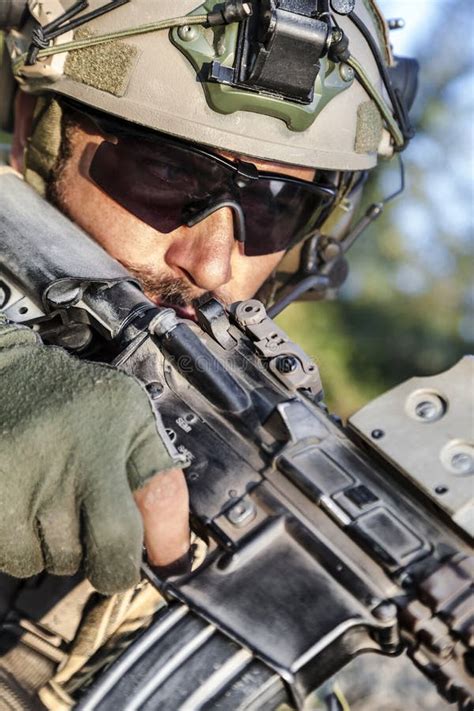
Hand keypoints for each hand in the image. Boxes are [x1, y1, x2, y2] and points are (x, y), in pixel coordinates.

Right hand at [0, 315, 188, 593]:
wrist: (6, 375)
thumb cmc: (79, 403)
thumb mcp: (135, 425)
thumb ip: (161, 488)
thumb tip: (172, 557)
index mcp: (103, 439)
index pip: (117, 535)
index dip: (124, 565)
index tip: (128, 562)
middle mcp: (52, 457)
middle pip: (74, 557)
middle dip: (87, 553)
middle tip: (84, 514)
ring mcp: (8, 475)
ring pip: (34, 562)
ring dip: (46, 547)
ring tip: (47, 499)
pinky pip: (4, 554)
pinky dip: (16, 541)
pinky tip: (23, 502)